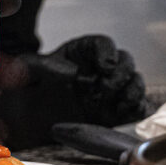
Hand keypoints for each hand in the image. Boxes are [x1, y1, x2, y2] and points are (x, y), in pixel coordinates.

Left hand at [0, 35, 147, 149]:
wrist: (27, 120)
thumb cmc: (28, 88)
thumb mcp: (27, 70)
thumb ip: (43, 66)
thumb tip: (72, 72)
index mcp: (81, 52)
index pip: (102, 44)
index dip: (108, 52)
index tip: (105, 65)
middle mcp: (99, 69)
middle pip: (125, 62)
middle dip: (121, 73)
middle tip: (106, 87)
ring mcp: (110, 91)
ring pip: (136, 83)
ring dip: (132, 92)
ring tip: (115, 103)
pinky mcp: (116, 112)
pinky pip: (137, 107)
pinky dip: (136, 109)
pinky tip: (120, 114)